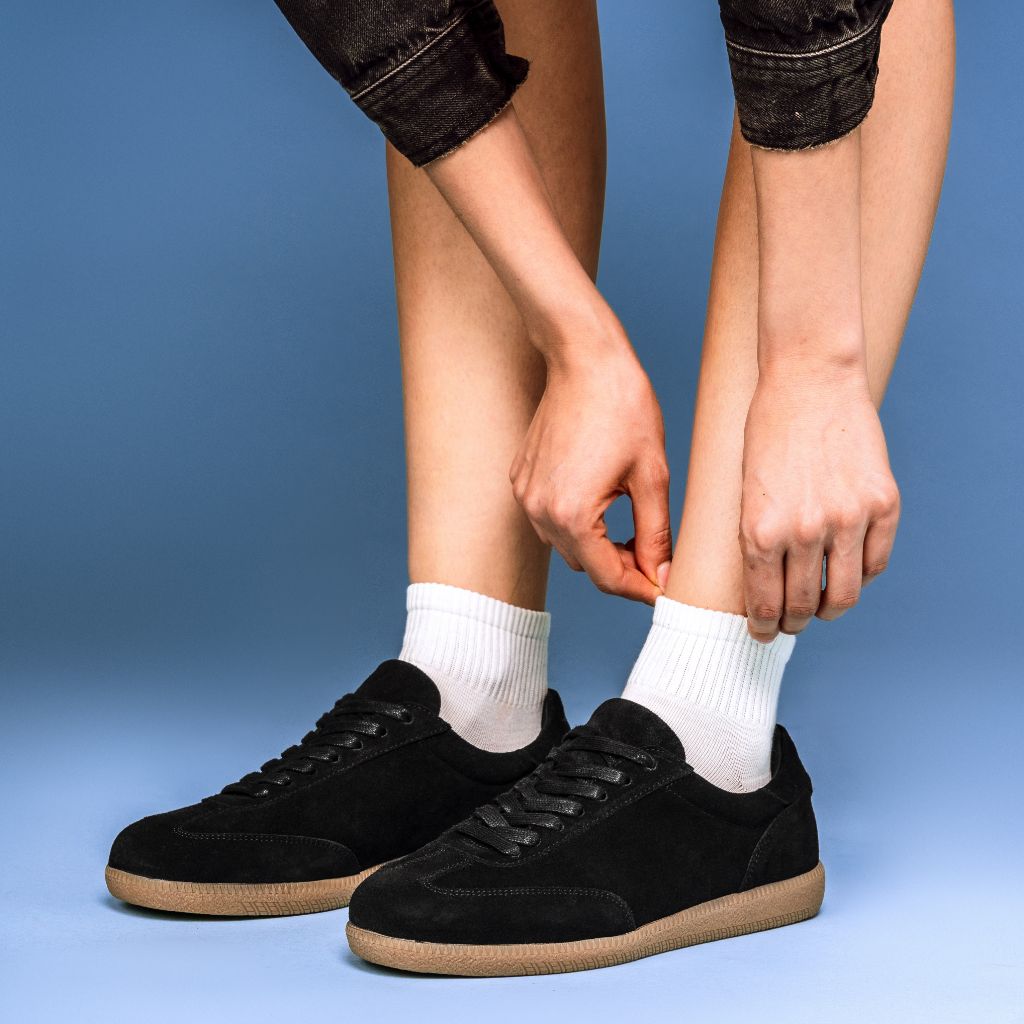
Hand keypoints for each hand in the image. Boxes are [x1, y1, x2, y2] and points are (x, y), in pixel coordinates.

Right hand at [511, 343, 671, 603]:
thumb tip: (662, 574)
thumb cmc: (621, 406)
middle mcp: (540, 511)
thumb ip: (656, 534)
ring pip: (566, 545)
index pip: (607, 577)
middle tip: (656, 553)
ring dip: (598, 545)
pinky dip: (576, 522)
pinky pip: (550, 519)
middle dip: (622, 566)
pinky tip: (604, 502)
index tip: (664, 587)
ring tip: (633, 528)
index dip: (640, 588)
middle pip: (586, 565)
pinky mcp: (521, 479)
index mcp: (572, 515)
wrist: (583, 357)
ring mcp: (525, 495)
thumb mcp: (651, 474)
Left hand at [739, 364, 899, 640]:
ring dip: (830, 608)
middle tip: (789, 624)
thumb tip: (764, 587)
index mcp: (760, 530)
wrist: (809, 381)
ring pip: (844, 594)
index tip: (763, 632)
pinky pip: (876, 563)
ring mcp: (848, 519)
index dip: (763, 626)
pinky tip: (848, 572)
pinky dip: (862, 575)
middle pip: (803, 606)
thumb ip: (756, 539)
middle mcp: (804, 532)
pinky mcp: (883, 505)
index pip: (764, 603)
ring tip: (821, 606)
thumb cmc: (767, 432)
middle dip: (792, 623)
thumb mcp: (744, 490)